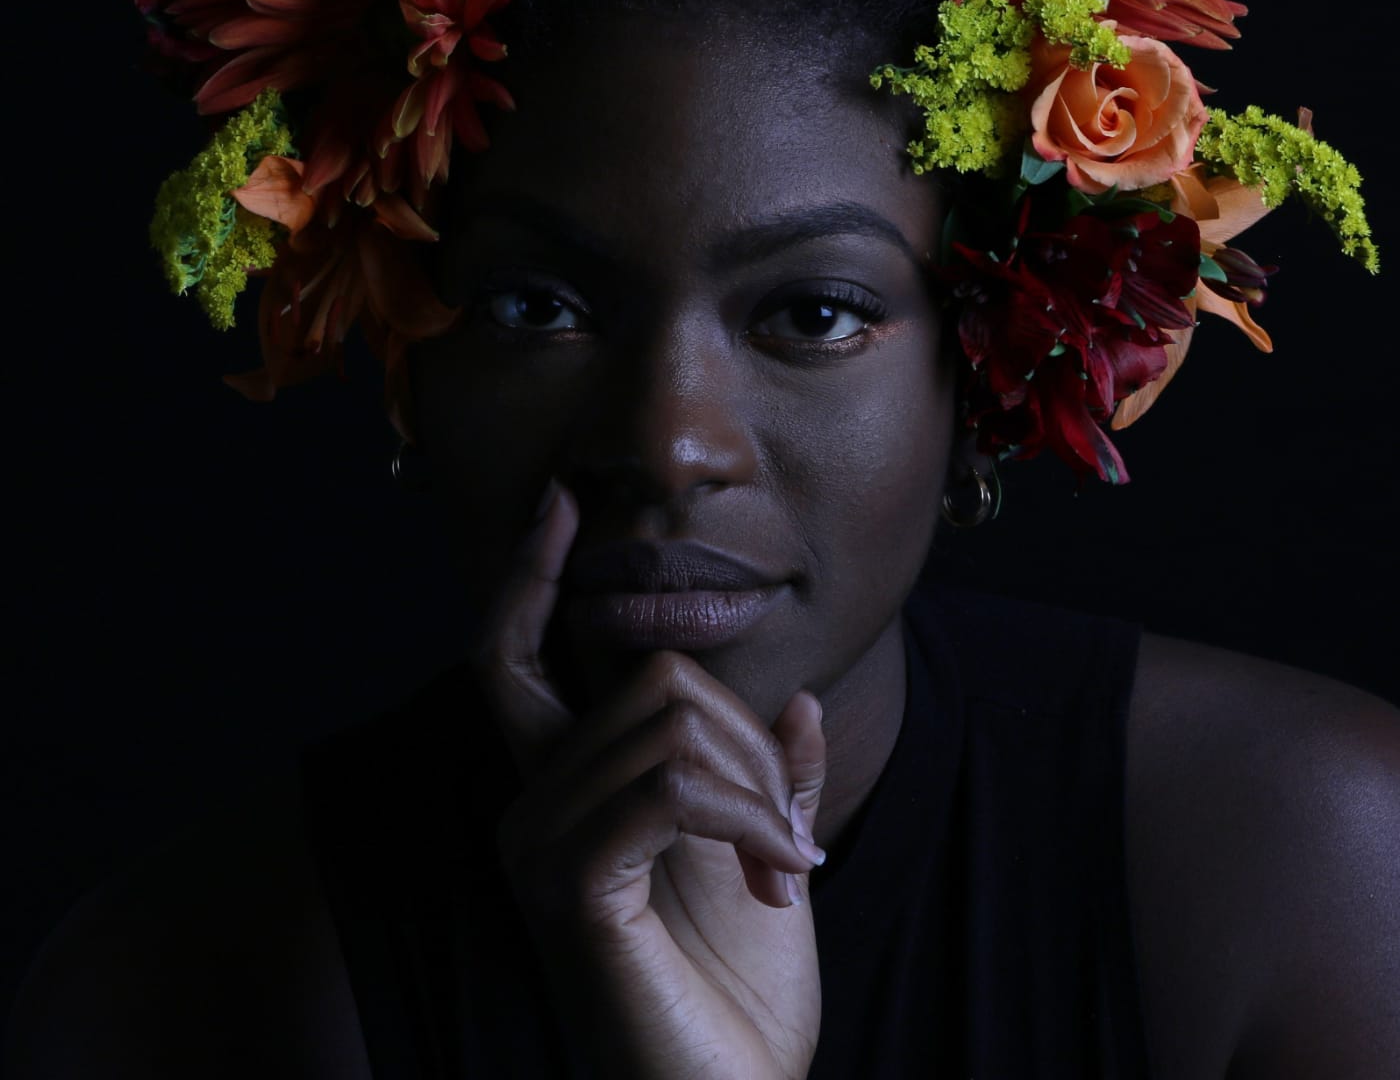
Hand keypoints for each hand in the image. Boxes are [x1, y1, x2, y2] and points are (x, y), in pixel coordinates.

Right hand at [478, 484, 827, 1078]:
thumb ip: (767, 778)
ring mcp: (540, 848)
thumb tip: (793, 702)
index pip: (513, 657)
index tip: (558, 499)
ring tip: (786, 865)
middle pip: (646, 673)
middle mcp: (530, 809)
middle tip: (790, 829)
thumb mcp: (764, 857)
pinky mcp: (571, 888)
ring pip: (671, 719)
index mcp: (565, 794)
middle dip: (747, 731)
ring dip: (761, 785)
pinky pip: (673, 784)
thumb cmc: (740, 993)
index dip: (528, 576)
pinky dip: (750, 818)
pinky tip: (779, 875)